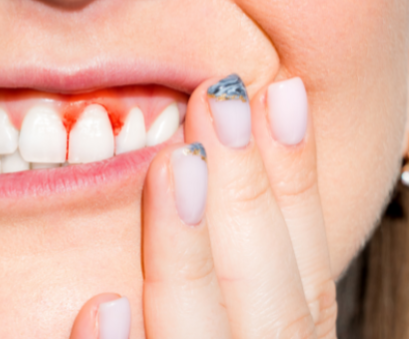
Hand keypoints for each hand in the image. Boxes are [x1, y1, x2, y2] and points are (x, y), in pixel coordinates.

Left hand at [70, 76, 336, 338]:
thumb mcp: (216, 316)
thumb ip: (219, 272)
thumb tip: (201, 159)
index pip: (306, 276)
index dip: (300, 187)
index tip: (282, 92)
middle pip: (274, 304)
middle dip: (247, 194)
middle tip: (220, 99)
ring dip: (188, 257)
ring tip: (174, 164)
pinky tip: (103, 303)